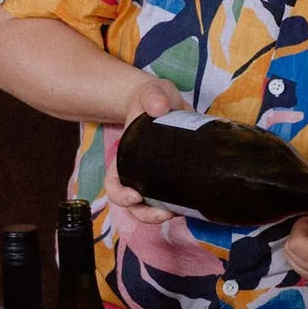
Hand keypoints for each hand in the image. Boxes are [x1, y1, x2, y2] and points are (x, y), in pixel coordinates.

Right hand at [105, 77, 189, 223]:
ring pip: (153, 207)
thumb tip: (159, 108)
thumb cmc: (153, 98)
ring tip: (179, 213)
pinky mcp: (176, 178)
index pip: (114, 184)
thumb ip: (153, 95)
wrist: (165, 103)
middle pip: (134, 205)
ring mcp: (157, 178)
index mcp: (127, 156)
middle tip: (166, 213)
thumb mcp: (151, 93)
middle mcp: (138, 172)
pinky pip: (173, 199)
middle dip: (147, 214)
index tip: (135, 196)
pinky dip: (180, 206)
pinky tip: (193, 205)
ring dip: (163, 215)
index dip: (120, 195)